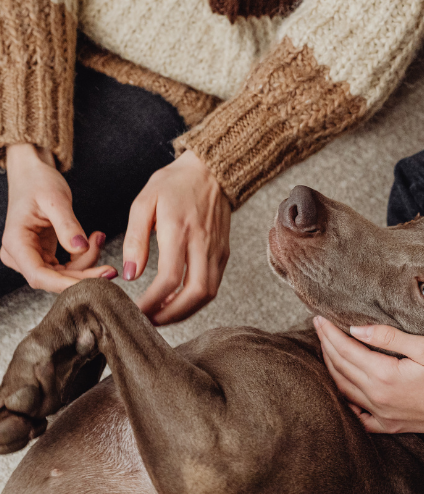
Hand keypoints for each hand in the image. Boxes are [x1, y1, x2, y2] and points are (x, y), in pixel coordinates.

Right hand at [1, 144, 115, 290]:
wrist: (32, 174)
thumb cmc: (39, 182)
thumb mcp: (55, 200)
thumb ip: (67, 225)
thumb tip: (80, 248)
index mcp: (16, 243)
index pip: (39, 276)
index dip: (66, 284)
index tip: (95, 283)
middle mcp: (19, 255)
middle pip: (54, 278)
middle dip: (84, 275)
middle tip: (111, 268)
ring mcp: (31, 256)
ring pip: (63, 274)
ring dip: (87, 263)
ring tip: (99, 237)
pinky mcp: (43, 254)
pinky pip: (67, 266)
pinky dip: (84, 257)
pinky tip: (94, 239)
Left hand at [122, 150, 230, 324]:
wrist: (211, 171)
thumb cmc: (174, 184)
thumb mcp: (144, 203)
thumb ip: (135, 239)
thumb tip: (130, 274)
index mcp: (180, 231)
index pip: (170, 278)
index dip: (152, 302)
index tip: (135, 310)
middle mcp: (203, 244)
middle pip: (195, 294)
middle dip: (172, 315)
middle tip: (150, 322)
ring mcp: (217, 251)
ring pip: (208, 294)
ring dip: (185, 311)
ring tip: (161, 316)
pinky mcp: (224, 253)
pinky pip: (213, 285)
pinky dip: (195, 300)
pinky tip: (177, 301)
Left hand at [314, 317, 423, 453]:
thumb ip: (389, 337)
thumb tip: (357, 330)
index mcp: (384, 375)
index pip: (346, 350)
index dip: (330, 333)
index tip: (319, 317)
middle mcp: (377, 397)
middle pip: (340, 368)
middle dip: (326, 345)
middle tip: (318, 326)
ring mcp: (381, 414)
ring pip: (344, 389)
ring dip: (332, 368)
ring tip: (327, 349)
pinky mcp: (388, 425)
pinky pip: (357, 415)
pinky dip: (345, 400)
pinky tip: (342, 390)